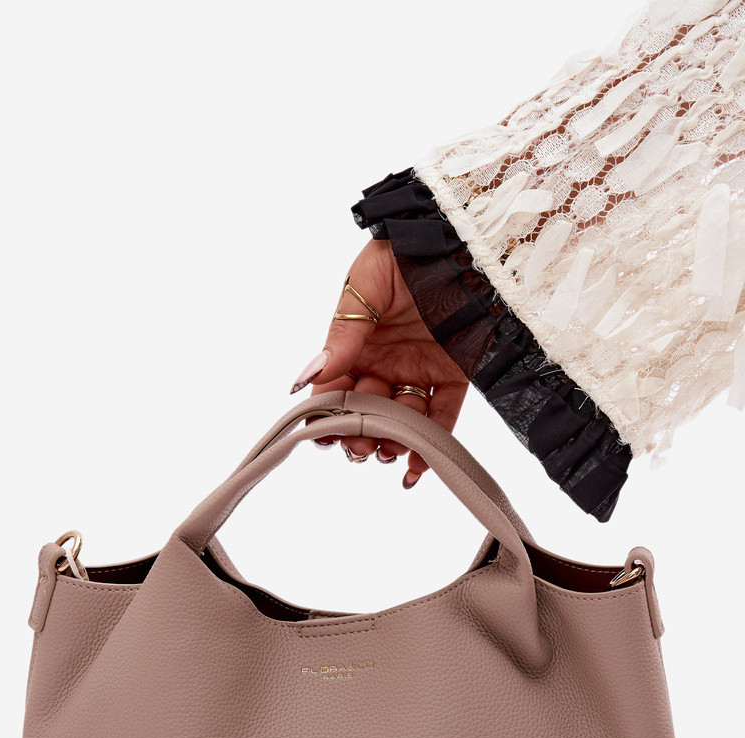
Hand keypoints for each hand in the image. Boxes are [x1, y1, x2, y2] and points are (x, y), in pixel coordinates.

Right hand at [290, 240, 467, 488]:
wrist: (462, 236)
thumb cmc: (406, 250)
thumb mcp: (365, 287)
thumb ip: (341, 334)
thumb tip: (308, 375)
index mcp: (357, 341)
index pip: (335, 386)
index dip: (327, 412)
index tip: (321, 435)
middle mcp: (386, 360)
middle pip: (368, 410)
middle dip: (360, 433)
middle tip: (358, 447)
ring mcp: (420, 369)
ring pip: (403, 419)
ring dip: (393, 441)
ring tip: (387, 452)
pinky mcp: (455, 373)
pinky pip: (443, 416)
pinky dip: (432, 443)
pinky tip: (416, 469)